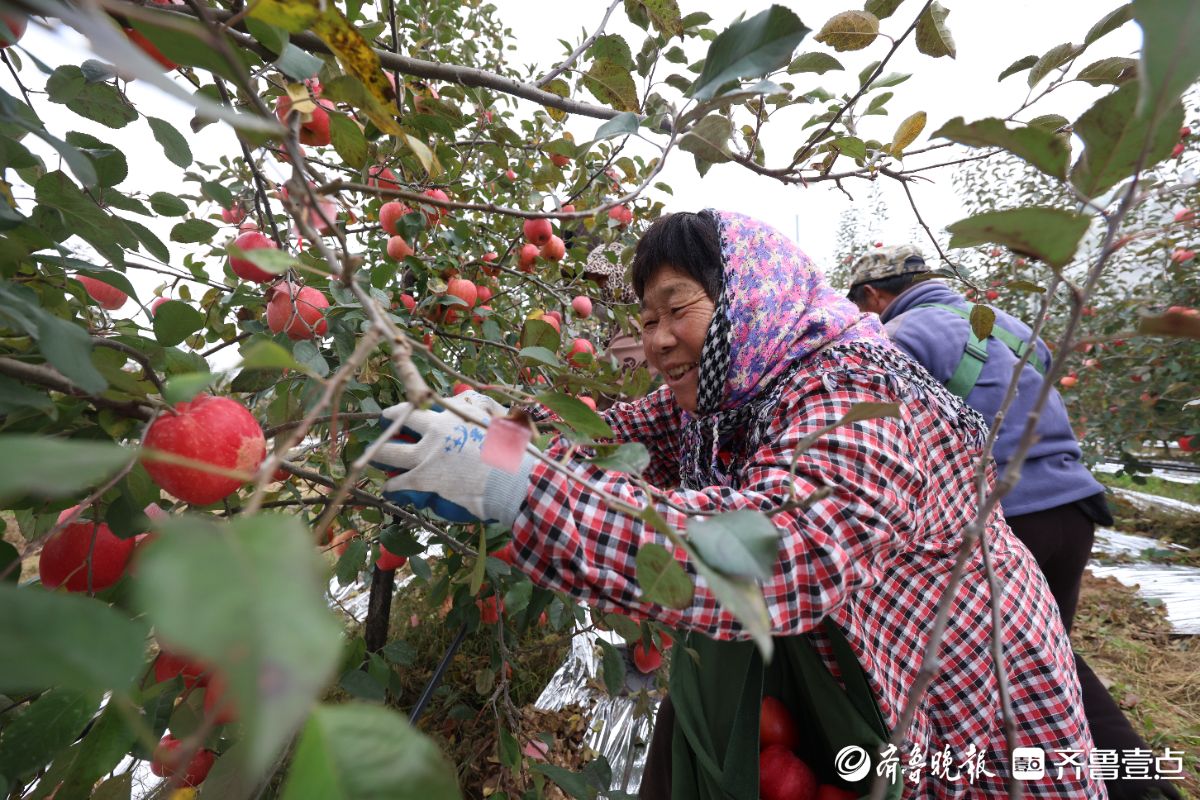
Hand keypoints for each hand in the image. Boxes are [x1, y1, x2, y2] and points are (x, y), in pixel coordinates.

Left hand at [373, 393, 531, 526]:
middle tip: (381, 433)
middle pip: (397, 425)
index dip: (400, 412)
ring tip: (374, 460)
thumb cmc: (508, 452)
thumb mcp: (493, 421)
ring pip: (390, 453)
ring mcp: (426, 456)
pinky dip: (392, 486)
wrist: (508, 479)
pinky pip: (398, 482)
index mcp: (451, 415)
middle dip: (386, 429)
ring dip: (379, 456)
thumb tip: (465, 400)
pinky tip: (388, 488)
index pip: (418, 408)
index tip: (391, 414)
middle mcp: (434, 432)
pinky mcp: (423, 480)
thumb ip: (475, 409)